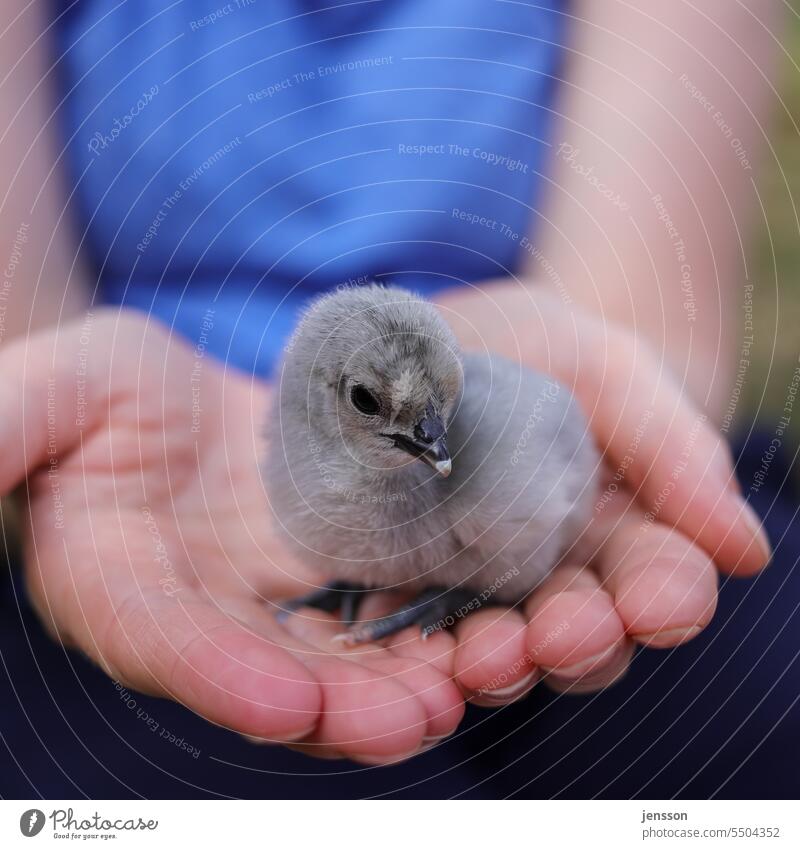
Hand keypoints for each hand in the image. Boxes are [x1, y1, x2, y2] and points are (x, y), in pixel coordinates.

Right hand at [9, 309, 463, 763]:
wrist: (160, 394)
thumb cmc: (86, 394)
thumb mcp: (40, 398)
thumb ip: (6, 435)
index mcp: (118, 587)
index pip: (166, 643)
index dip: (221, 676)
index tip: (286, 701)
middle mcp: (201, 612)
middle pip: (270, 674)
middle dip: (340, 705)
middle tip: (412, 721)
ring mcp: (268, 594)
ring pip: (335, 655)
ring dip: (395, 682)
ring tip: (458, 690)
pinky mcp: (322, 563)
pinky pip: (373, 604)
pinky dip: (418, 623)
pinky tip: (470, 630)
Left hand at [433, 282, 769, 699]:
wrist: (450, 343)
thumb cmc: (545, 350)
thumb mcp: (611, 373)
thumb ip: (673, 450)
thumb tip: (746, 551)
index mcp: (620, 531)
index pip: (659, 580)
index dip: (665, 598)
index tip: (655, 606)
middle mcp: (555, 573)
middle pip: (580, 631)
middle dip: (577, 640)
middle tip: (561, 636)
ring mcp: (476, 585)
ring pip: (500, 647)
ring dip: (497, 660)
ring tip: (481, 655)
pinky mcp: (405, 579)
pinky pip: (411, 629)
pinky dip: (412, 650)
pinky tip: (403, 650)